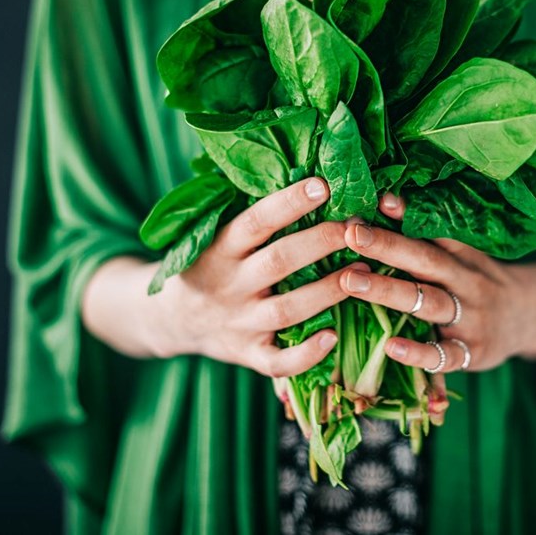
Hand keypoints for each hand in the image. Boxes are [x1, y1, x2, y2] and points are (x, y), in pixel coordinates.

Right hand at [151, 177, 368, 376]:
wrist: (170, 319)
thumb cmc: (210, 265)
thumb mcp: (216, 236)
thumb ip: (254, 217)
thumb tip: (308, 173)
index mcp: (220, 248)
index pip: (255, 221)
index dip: (289, 202)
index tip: (323, 184)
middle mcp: (230, 285)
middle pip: (279, 261)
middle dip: (321, 242)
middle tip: (358, 227)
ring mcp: (239, 323)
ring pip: (287, 309)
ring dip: (328, 291)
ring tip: (364, 272)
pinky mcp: (247, 355)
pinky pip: (278, 362)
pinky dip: (306, 354)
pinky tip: (333, 337)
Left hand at [337, 193, 535, 372]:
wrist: (531, 319)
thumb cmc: (479, 282)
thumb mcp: (462, 256)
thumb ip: (426, 236)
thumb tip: (384, 200)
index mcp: (462, 256)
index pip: (433, 232)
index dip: (405, 216)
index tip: (376, 200)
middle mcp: (467, 283)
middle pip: (426, 261)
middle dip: (387, 246)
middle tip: (350, 234)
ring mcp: (470, 319)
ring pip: (429, 303)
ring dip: (389, 291)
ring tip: (350, 281)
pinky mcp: (472, 353)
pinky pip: (444, 356)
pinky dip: (418, 353)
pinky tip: (390, 347)